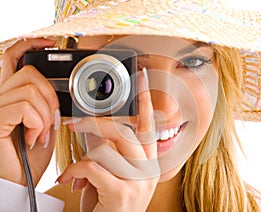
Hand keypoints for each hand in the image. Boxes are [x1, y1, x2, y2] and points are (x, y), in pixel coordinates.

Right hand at [0, 38, 59, 185]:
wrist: (22, 182)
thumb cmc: (31, 155)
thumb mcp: (43, 122)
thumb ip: (42, 101)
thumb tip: (54, 87)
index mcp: (8, 95)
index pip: (10, 58)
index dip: (28, 45)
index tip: (48, 42)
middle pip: (28, 72)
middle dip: (50, 96)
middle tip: (51, 120)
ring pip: (31, 90)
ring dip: (46, 116)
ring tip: (41, 134)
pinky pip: (25, 107)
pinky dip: (38, 123)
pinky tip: (34, 138)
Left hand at [58, 71, 159, 210]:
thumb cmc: (110, 203)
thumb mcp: (115, 174)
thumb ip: (111, 151)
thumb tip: (95, 131)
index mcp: (149, 162)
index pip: (148, 125)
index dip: (145, 101)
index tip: (141, 78)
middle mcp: (148, 170)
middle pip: (123, 131)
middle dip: (95, 123)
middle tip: (75, 124)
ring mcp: (138, 182)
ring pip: (107, 147)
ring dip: (83, 154)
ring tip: (73, 166)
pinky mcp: (122, 193)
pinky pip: (92, 166)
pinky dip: (74, 170)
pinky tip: (69, 178)